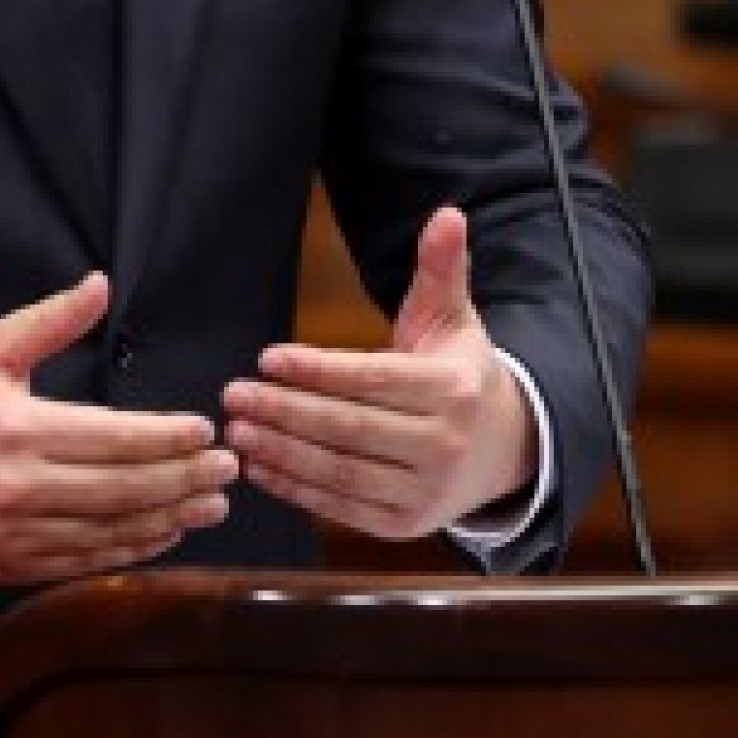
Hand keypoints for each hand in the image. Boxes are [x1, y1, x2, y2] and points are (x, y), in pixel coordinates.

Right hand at [0, 272, 236, 582]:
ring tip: (211, 506)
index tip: (206, 429)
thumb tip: (100, 285)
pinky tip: (159, 534)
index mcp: (16, 429)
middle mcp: (18, 488)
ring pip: (108, 532)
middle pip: (123, 489)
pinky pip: (80, 562)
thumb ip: (48, 321)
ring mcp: (12, 535)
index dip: (167, 436)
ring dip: (168, 519)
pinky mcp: (4, 566)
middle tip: (228, 469)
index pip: (114, 437)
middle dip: (184, 479)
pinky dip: (126, 550)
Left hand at [221, 206, 537, 540]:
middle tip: (233, 394)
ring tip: (237, 429)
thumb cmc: (459, 372)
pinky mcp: (405, 524)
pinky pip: (343, 507)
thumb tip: (448, 213)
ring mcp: (426, 491)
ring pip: (341, 471)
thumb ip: (442, 268)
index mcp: (453, 390)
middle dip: (285, 412)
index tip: (266, 358)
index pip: (373, 378)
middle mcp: (443, 445)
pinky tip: (259, 466)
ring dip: (282, 452)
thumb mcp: (453, 317)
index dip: (317, 370)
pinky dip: (297, 489)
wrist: (503, 448)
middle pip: (349, 428)